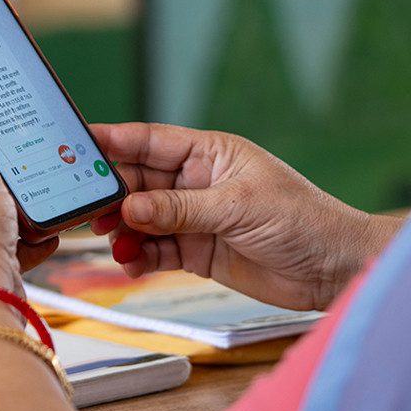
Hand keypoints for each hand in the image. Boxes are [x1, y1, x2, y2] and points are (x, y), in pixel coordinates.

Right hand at [89, 122, 398, 312]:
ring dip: (122, 229)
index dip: (111, 141)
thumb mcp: (237, 207)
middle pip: (139, 182)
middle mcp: (198, 182)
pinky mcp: (199, 252)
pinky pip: (157, 251)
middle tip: (80, 206)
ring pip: (142, 219)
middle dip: (110, 193)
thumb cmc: (303, 220)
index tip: (75, 143)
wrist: (335, 269)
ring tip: (108, 240)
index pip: (149, 141)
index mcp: (210, 153)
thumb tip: (129, 208)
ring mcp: (196, 218)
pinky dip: (139, 257)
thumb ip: (179, 209)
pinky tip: (131, 263)